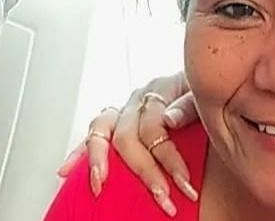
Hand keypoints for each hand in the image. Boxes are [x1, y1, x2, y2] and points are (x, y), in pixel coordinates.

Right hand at [57, 72, 198, 215]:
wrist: (204, 81)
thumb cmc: (204, 90)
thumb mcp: (205, 93)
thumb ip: (189, 105)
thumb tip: (168, 119)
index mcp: (160, 89)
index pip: (154, 127)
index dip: (168, 157)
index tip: (184, 182)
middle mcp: (138, 100)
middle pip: (128, 137)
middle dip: (145, 171)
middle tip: (163, 197)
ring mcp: (125, 109)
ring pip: (101, 132)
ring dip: (99, 161)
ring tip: (101, 185)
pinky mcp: (118, 120)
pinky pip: (93, 134)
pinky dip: (80, 152)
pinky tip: (67, 170)